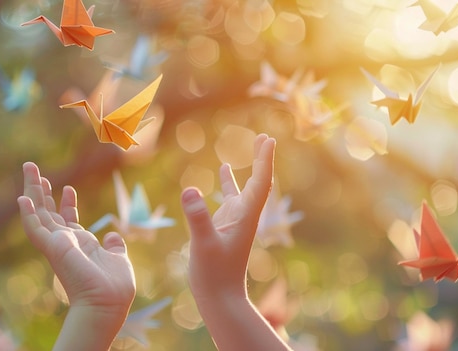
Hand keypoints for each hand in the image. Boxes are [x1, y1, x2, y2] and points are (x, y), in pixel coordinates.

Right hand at [17, 162, 134, 348]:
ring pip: (38, 213)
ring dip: (32, 190)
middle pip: (48, 211)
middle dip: (41, 189)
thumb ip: (114, 246)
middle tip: (33, 168)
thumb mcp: (118, 259)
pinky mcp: (52, 247)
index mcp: (80, 245)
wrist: (107, 303)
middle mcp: (65, 243)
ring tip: (29, 168)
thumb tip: (113, 235)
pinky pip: (35, 228)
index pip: (68, 219)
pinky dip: (28, 213)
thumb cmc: (114, 287)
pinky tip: (22, 197)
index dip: (66, 203)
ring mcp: (56, 244)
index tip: (68, 187)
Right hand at [181, 135, 290, 350]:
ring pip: (246, 188)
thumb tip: (190, 190)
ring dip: (250, 167)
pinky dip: (228, 183)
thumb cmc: (214, 274)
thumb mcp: (203, 245)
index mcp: (246, 217)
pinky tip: (223, 170)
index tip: (267, 141)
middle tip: (265, 138)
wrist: (219, 298)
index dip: (264, 161)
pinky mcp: (225, 226)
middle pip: (259, 181)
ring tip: (253, 146)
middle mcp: (244, 216)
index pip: (260, 183)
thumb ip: (198, 218)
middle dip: (262, 160)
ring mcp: (235, 220)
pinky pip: (230, 198)